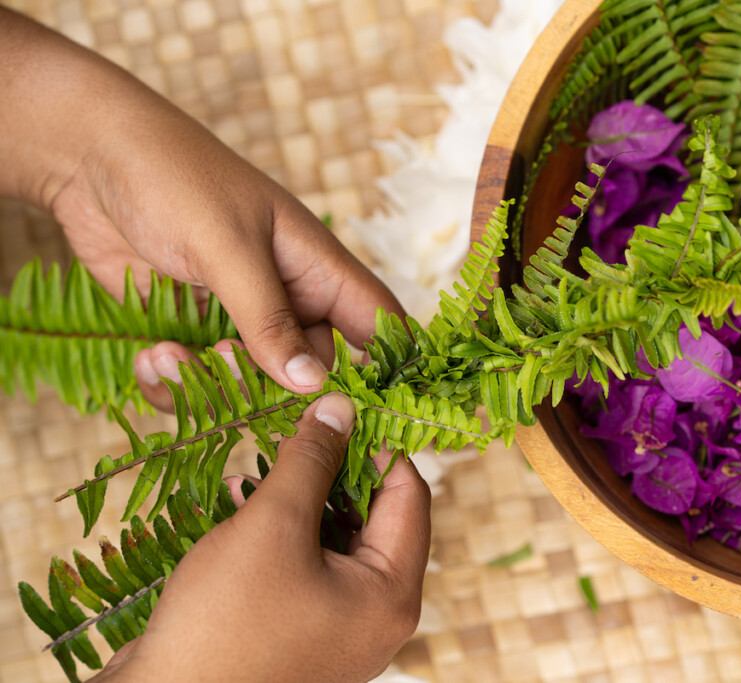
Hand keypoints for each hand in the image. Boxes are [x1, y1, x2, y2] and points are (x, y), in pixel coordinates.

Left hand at [0, 8, 403, 403]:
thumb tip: (312, 384)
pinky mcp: (189, 332)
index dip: (386, 370)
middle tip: (222, 367)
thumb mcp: (227, 246)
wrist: (86, 155)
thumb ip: (268, 317)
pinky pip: (199, 383)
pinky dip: (175, 385)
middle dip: (273, 390)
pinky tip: (150, 358)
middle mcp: (286, 298)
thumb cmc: (173, 177)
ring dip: (213, 387)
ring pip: (252, 386)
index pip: (378, 325)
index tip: (363, 413)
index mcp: (317, 268)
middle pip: (312, 371)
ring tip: (169, 356)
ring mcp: (237, 318)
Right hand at [91, 392, 431, 682]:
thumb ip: (312, 461)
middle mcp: (377, 615)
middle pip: (376, 516)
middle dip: (334, 470)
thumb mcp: (272, 526)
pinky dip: (282, 533)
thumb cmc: (224, 622)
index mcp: (392, 593)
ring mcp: (340, 629)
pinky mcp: (301, 633)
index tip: (339, 410)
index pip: (410, 494)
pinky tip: (243, 502)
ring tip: (263, 464)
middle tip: (296, 432)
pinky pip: (307, 566)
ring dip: (302, 498)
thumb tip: (341, 407)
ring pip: (336, 538)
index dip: (377, 444)